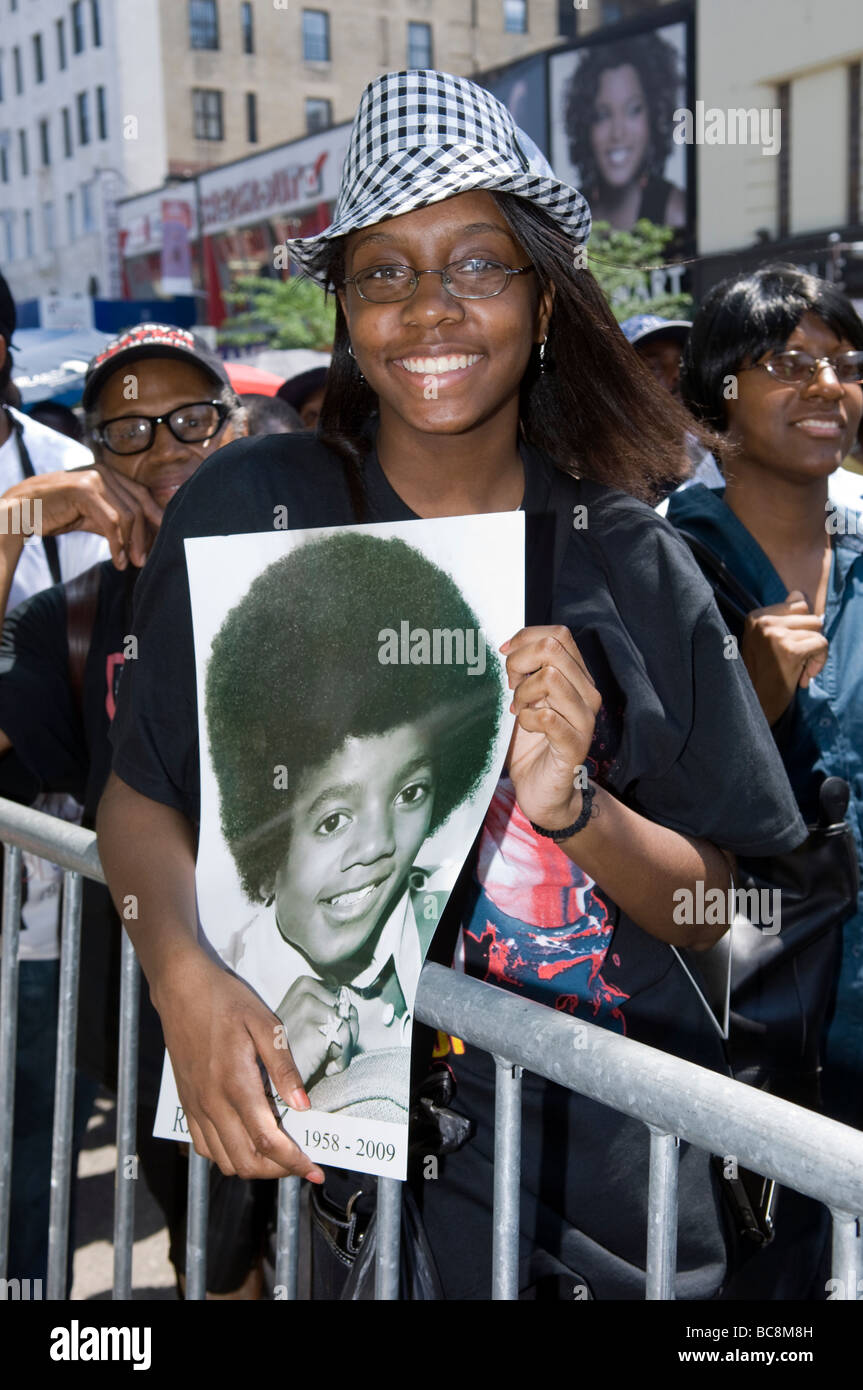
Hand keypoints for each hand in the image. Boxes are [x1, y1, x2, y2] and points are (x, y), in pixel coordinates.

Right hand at [1, 464, 163, 568]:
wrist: (22, 510)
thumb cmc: (56, 513)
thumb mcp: (92, 515)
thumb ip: (116, 520)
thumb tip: (143, 539)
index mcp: (109, 473)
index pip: (141, 495)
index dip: (154, 519)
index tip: (161, 542)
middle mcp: (104, 471)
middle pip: (138, 506)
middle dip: (144, 536)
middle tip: (144, 560)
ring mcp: (94, 478)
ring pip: (127, 515)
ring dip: (131, 544)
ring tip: (130, 563)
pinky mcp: (84, 491)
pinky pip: (111, 522)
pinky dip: (117, 545)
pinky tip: (118, 560)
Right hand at [152, 949, 324, 1181]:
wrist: (181, 990)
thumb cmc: (226, 1002)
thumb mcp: (265, 1025)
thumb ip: (283, 1068)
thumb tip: (303, 1105)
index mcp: (236, 1084)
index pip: (267, 1141)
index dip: (293, 1162)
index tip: (315, 1170)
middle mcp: (213, 1103)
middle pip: (246, 1161)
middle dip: (278, 1170)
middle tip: (300, 1162)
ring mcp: (196, 1106)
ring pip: (224, 1160)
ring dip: (253, 1166)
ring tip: (277, 1155)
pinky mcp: (187, 1104)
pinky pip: (204, 1147)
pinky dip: (227, 1156)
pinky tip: (244, 1141)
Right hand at [275, 977, 358, 1085]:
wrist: (271, 1079)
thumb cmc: (291, 1052)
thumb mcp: (305, 1019)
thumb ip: (327, 1009)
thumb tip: (352, 1011)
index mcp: (304, 984)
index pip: (343, 998)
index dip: (340, 1021)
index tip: (326, 1037)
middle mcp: (306, 992)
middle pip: (349, 1010)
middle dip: (344, 1034)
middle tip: (328, 1052)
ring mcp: (308, 1010)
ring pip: (350, 1026)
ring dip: (344, 1049)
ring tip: (326, 1060)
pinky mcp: (315, 1031)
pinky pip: (346, 1041)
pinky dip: (343, 1059)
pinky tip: (327, 1067)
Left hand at [501, 625, 601, 830]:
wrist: (543, 792)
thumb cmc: (532, 744)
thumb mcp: (526, 698)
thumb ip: (525, 672)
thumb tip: (508, 647)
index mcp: (577, 677)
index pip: (559, 634)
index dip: (526, 638)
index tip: (506, 656)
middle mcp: (587, 693)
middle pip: (554, 648)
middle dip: (520, 663)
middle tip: (512, 687)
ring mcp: (584, 719)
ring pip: (550, 678)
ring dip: (523, 692)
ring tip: (520, 709)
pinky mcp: (574, 745)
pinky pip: (546, 716)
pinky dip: (527, 719)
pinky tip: (526, 727)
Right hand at [741, 591, 827, 725]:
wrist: (751, 706)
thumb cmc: (760, 676)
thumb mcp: (765, 642)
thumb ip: (782, 618)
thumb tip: (798, 594)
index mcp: (755, 617)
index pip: (798, 604)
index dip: (801, 628)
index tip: (789, 648)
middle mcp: (763, 622)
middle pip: (810, 616)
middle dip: (809, 639)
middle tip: (795, 661)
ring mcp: (775, 635)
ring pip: (818, 629)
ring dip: (814, 652)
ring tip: (798, 669)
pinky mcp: (789, 650)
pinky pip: (822, 643)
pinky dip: (819, 661)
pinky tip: (803, 676)